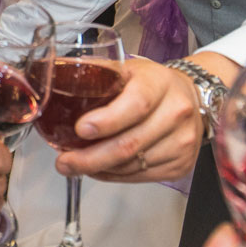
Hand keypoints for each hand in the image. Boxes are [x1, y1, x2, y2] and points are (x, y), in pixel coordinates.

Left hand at [52, 57, 213, 183]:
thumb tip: (54, 76)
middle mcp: (175, 113)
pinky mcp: (181, 164)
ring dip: (98, 168)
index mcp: (159, 84)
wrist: (191, 98)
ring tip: (77, 164)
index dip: (106, 121)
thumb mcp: (128, 69)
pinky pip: (139, 177)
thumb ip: (97, 75)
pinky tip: (101, 167)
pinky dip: (114, 175)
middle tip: (64, 162)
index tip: (80, 129)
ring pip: (131, 166)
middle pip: (129, 144)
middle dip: (89, 158)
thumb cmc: (153, 84)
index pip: (135, 105)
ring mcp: (181, 142)